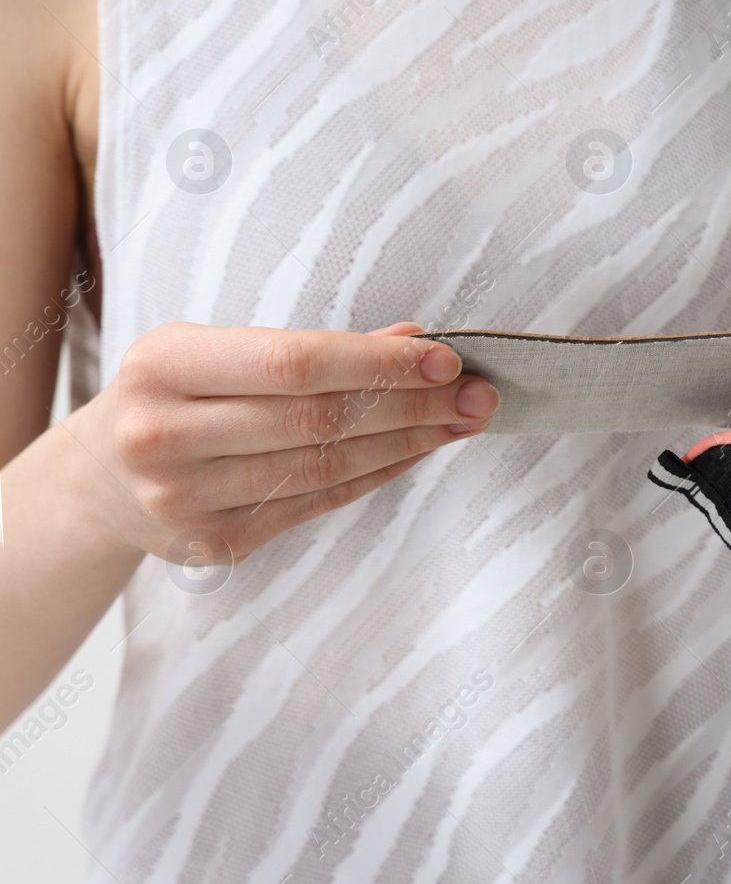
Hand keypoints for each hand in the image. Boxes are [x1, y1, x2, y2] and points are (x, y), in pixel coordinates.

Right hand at [73, 321, 499, 567]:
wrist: (97, 482)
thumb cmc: (174, 397)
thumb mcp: (218, 353)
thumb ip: (314, 348)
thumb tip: (416, 339)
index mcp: (164, 364)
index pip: (295, 362)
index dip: (378, 362)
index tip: (446, 358)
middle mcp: (165, 434)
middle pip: (317, 418)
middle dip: (411, 405)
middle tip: (478, 394)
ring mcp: (184, 499)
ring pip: (324, 467)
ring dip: (408, 444)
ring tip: (462, 422)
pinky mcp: (213, 544)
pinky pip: (317, 504)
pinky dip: (377, 475)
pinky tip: (417, 453)